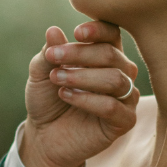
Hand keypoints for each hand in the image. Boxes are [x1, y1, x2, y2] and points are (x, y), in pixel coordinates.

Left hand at [18, 20, 140, 166]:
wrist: (43, 136)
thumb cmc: (47, 99)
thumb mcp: (41, 73)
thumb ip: (49, 52)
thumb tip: (53, 30)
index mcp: (106, 56)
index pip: (112, 34)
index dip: (98, 30)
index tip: (76, 32)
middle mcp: (121, 73)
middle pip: (112, 54)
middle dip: (80, 54)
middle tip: (52, 58)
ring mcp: (125, 98)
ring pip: (116, 79)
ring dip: (83, 76)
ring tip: (57, 79)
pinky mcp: (124, 122)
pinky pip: (113, 107)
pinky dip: (87, 100)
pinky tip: (66, 96)